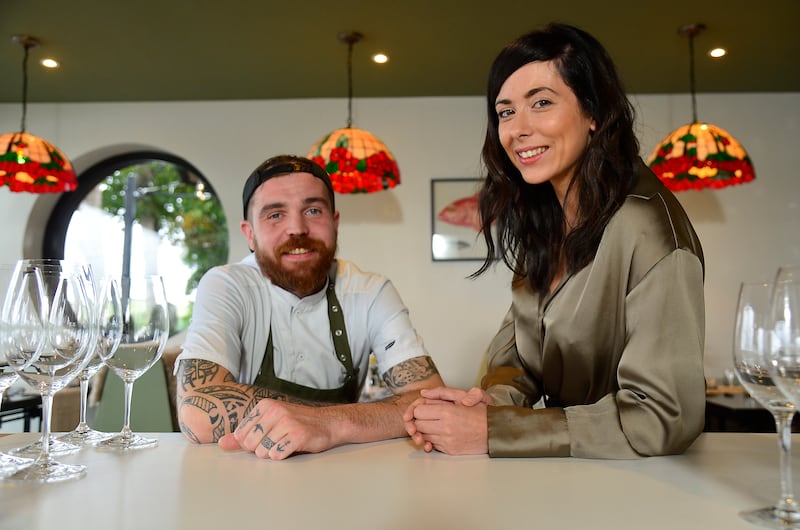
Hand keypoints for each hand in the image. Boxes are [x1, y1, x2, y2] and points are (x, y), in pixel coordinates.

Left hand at [218, 399, 335, 459]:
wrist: (328, 423)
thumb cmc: (297, 424)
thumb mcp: (269, 424)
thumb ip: (243, 435)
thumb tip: (222, 443)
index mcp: (265, 405)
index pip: (241, 434)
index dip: (252, 441)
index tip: (268, 435)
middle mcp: (275, 411)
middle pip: (250, 444)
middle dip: (261, 449)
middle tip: (278, 440)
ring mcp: (287, 422)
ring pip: (263, 452)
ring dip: (273, 453)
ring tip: (286, 443)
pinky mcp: (298, 435)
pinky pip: (277, 455)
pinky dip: (283, 456)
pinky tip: (292, 447)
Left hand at [402, 386, 491, 454]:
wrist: (496, 432)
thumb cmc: (482, 413)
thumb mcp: (465, 395)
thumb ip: (443, 392)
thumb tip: (424, 393)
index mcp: (448, 412)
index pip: (418, 411)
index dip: (419, 408)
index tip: (424, 407)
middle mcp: (445, 428)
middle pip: (417, 424)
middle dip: (419, 419)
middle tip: (427, 416)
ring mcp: (447, 441)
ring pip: (423, 436)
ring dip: (425, 430)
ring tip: (434, 424)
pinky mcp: (450, 450)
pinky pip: (432, 445)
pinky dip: (433, 439)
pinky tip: (439, 433)